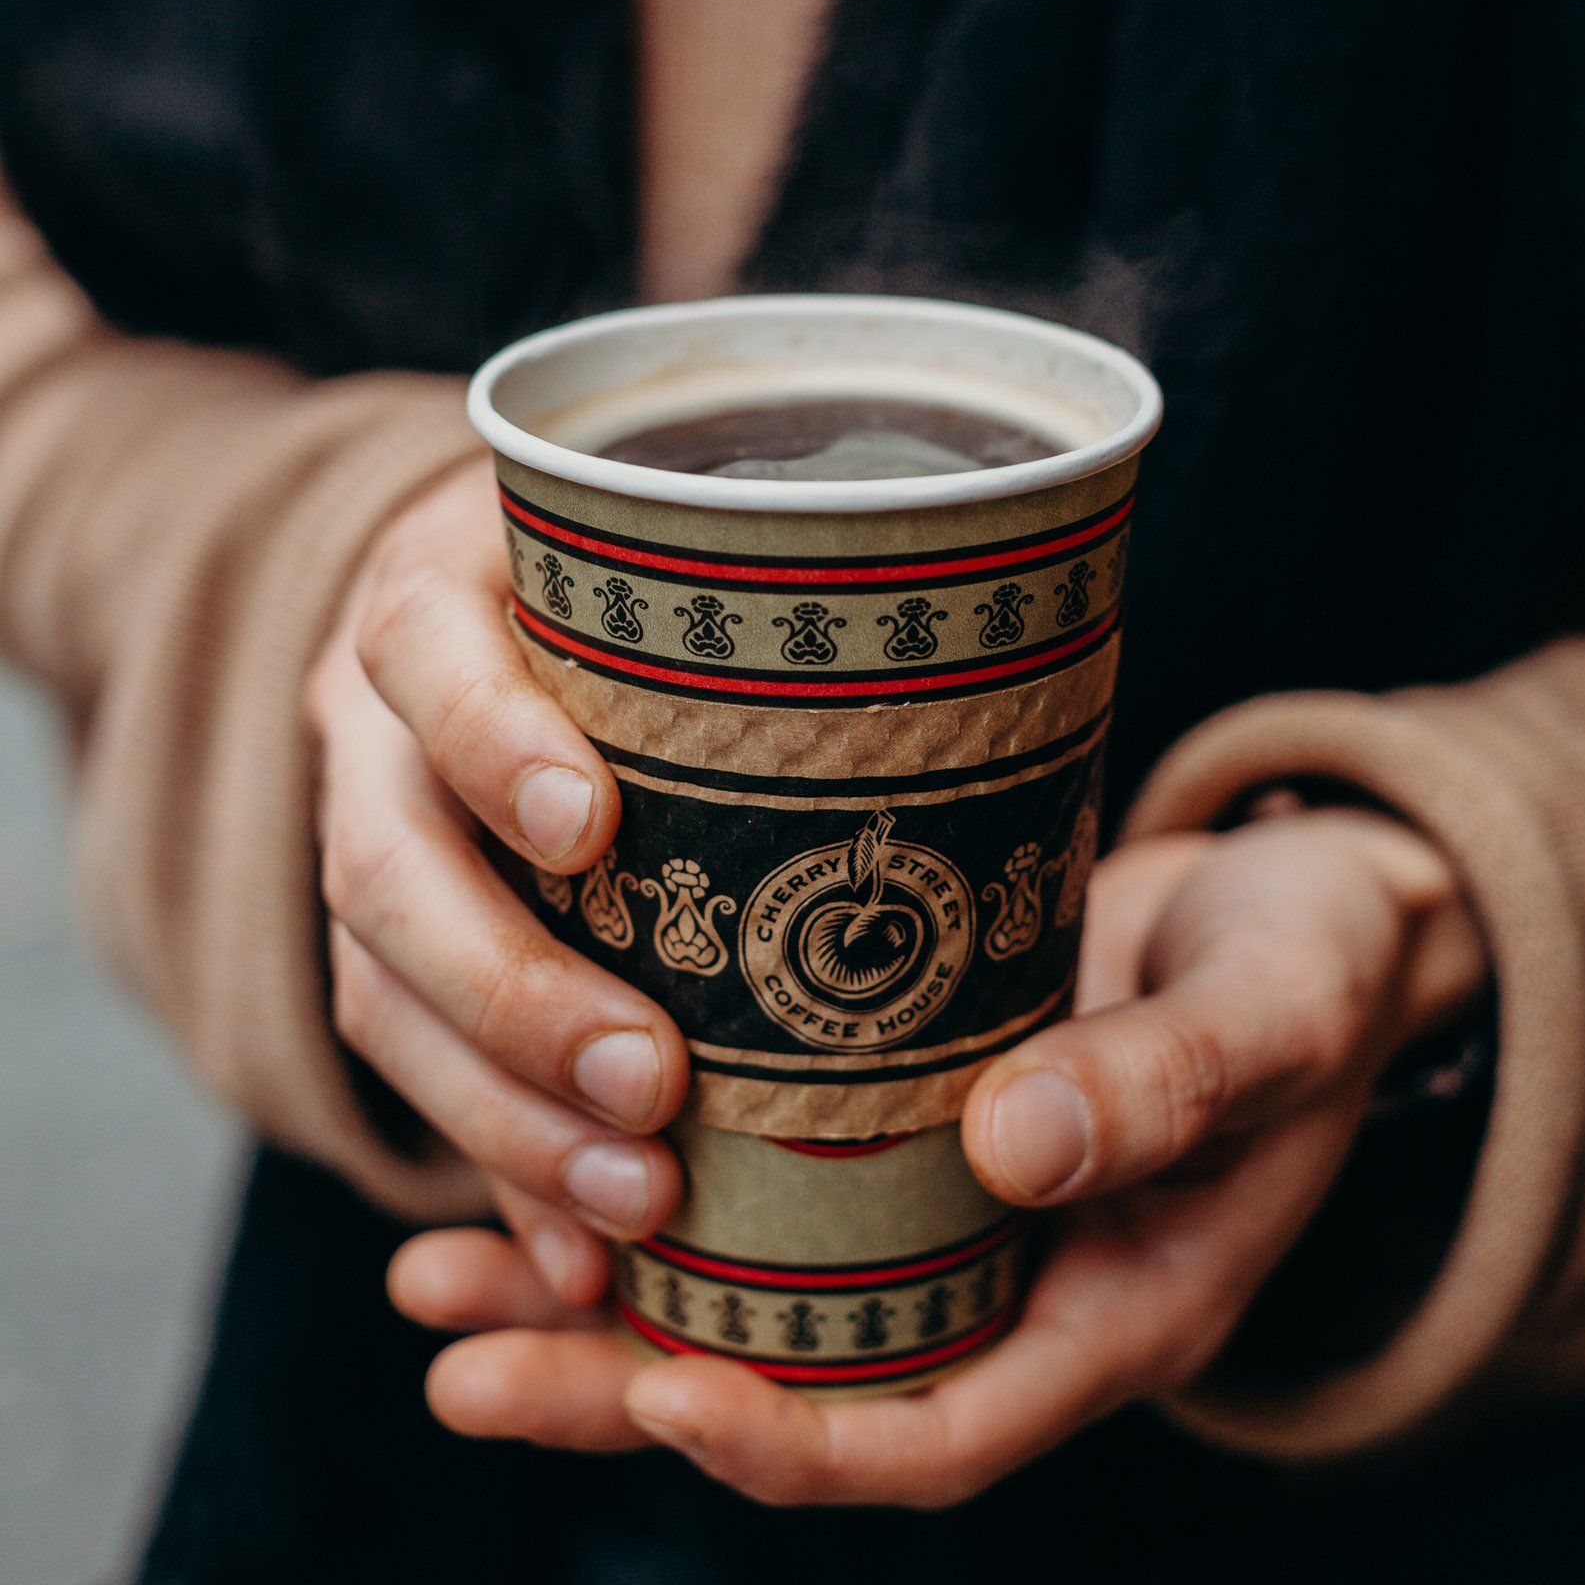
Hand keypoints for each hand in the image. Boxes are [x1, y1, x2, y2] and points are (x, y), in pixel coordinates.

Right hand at [307, 459, 689, 1297]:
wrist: (498, 614)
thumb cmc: (640, 596)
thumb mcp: (675, 562)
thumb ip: (763, 606)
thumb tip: (979, 704)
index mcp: (441, 598)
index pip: (425, 651)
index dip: (489, 741)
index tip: (589, 827)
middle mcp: (377, 731)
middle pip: (385, 869)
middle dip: (509, 992)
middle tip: (648, 1084)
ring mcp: (370, 845)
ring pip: (379, 995)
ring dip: (502, 1117)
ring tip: (634, 1202)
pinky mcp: (388, 954)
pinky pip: (411, 1079)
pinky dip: (495, 1173)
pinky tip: (580, 1258)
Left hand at [387, 807, 1486, 1492]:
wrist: (1300, 899)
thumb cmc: (1309, 964)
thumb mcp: (1268, 1016)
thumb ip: (1165, 1086)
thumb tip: (1012, 1152)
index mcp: (1107, 1307)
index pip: (932, 1432)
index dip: (794, 1444)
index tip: (660, 1397)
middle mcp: (1004, 1281)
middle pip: (794, 1385)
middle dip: (620, 1391)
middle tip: (459, 1362)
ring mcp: (942, 1206)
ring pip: (748, 1293)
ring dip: (588, 1299)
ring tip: (430, 1279)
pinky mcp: (896, 1118)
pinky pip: (759, 1183)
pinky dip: (640, 1178)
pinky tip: (521, 1146)